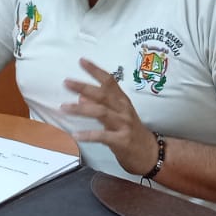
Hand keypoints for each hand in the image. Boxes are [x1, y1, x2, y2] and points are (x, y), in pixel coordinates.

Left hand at [60, 58, 160, 175]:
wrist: (151, 154)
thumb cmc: (131, 133)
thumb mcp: (117, 116)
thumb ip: (101, 106)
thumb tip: (81, 97)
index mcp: (122, 101)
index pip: (109, 82)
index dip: (95, 70)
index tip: (81, 61)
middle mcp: (123, 110)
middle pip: (103, 94)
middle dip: (83, 87)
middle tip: (66, 82)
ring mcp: (123, 125)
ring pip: (101, 112)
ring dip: (81, 109)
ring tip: (64, 107)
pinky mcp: (121, 141)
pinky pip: (102, 136)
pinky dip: (88, 135)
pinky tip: (76, 135)